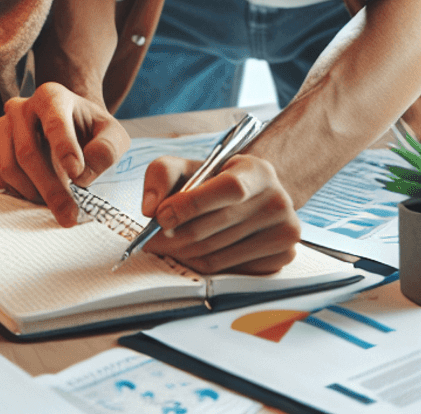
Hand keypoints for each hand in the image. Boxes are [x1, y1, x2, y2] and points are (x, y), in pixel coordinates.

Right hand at [0, 82, 130, 225]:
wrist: (68, 124)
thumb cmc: (90, 130)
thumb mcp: (112, 135)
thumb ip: (106, 149)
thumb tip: (81, 173)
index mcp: (51, 97)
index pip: (54, 122)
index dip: (64, 149)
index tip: (77, 175)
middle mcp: (20, 106)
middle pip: (27, 152)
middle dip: (49, 188)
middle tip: (68, 215)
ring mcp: (1, 124)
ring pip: (7, 166)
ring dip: (31, 192)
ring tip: (52, 201)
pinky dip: (12, 189)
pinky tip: (32, 192)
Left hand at [140, 154, 299, 274]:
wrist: (251, 196)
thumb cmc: (212, 181)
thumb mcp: (186, 165)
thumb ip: (161, 175)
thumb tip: (151, 208)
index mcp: (258, 171)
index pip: (229, 188)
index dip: (192, 204)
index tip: (161, 216)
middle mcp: (278, 201)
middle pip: (218, 226)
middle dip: (176, 235)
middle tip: (150, 239)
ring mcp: (284, 232)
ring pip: (220, 252)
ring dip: (183, 253)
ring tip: (164, 246)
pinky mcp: (283, 257)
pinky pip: (229, 269)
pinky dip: (201, 263)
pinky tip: (188, 253)